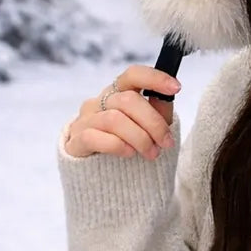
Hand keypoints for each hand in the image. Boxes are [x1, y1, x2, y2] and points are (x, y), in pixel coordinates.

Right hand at [64, 65, 179, 158]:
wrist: (103, 176)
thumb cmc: (130, 143)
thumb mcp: (150, 126)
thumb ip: (158, 111)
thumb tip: (167, 97)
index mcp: (119, 91)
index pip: (133, 75)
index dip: (155, 78)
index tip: (176, 88)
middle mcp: (100, 101)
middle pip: (128, 100)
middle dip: (153, 122)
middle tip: (166, 142)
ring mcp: (85, 120)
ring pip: (114, 120)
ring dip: (139, 138)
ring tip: (152, 153)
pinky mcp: (75, 141)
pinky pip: (95, 137)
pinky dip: (117, 145)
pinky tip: (129, 153)